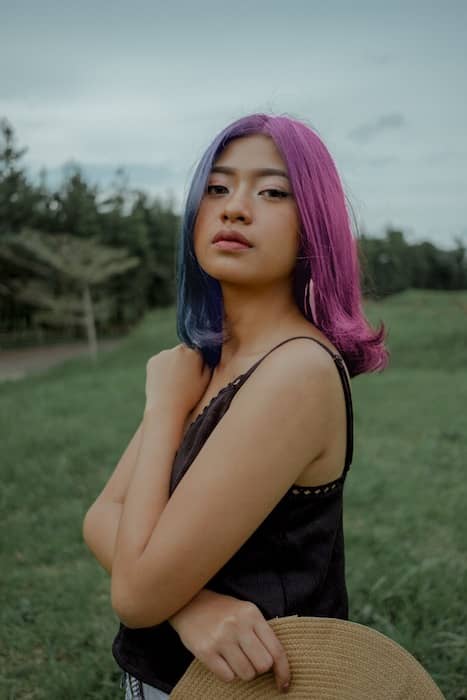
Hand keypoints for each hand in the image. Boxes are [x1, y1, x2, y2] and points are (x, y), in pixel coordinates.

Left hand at [144, 343, 211, 414]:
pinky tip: (165, 381)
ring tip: (174, 382)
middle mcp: (178, 349)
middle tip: (184, 378)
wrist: (166, 407)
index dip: (197, 362)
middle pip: (184, 351)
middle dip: (185, 361)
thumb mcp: (206, 381)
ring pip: (171, 356)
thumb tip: (206, 357)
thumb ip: (208, 365)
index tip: (195, 373)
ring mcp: (163, 354)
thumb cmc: (189, 396)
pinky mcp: (152, 361)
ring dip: (173, 363)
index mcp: (194, 353)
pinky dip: (162, 368)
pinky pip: (160, 361)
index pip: (198, 351)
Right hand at [168, 589, 290, 693]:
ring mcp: (221, 638)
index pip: (276, 649)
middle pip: (263, 665)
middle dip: (259, 669)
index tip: (284, 685)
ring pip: (246, 674)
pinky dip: (227, 674)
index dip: (284, 671)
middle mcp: (237, 625)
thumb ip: (261, 632)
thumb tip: (278, 665)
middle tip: (249, 660)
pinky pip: (228, 677)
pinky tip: (221, 661)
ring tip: (234, 659)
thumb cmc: (223, 611)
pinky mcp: (205, 650)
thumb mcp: (245, 612)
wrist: (189, 603)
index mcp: (251, 614)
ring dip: (243, 672)